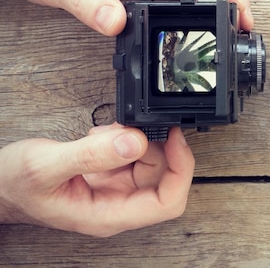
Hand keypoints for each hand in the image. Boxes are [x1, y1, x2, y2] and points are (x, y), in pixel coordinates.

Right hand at [0, 124, 194, 236]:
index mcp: (108, 214)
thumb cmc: (12, 186)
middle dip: (156, 147)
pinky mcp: (108, 175)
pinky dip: (123, 138)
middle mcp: (116, 205)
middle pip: (164, 178)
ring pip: (149, 163)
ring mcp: (114, 190)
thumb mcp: (47, 165)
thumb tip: (135, 141)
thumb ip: (92, 155)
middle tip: (135, 126)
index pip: (167, 202)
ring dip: (136, 140)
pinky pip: (132, 155)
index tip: (175, 139)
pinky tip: (101, 135)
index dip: (180, 170)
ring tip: (106, 132)